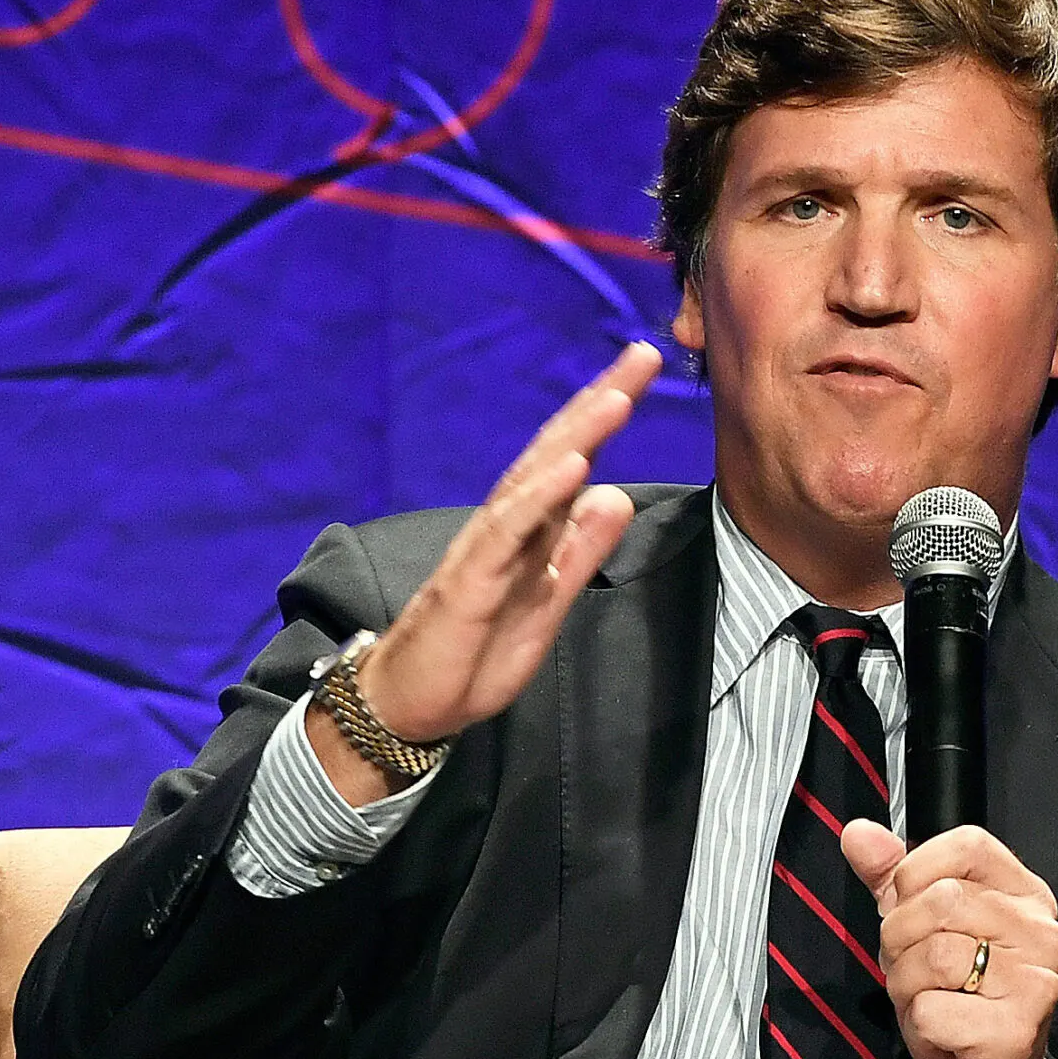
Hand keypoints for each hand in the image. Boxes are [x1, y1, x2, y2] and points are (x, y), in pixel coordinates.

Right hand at [309, 342, 660, 802]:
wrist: (415, 705)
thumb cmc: (476, 654)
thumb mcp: (549, 602)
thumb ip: (580, 552)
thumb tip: (616, 496)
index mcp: (529, 530)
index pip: (572, 460)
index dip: (606, 415)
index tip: (643, 369)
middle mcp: (506, 526)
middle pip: (555, 451)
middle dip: (599, 400)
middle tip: (643, 352)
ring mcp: (484, 549)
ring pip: (532, 480)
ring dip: (575, 435)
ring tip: (616, 397)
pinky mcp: (468, 581)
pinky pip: (506, 532)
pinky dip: (539, 496)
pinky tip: (572, 467)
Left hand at [842, 818, 1057, 1058]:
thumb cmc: (957, 1006)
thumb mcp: (918, 932)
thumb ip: (890, 879)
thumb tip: (859, 833)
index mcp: (1025, 896)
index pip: (968, 845)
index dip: (917, 874)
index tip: (911, 910)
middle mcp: (1041, 933)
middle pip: (940, 901)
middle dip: (902, 941)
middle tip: (917, 973)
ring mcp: (1034, 983)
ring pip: (933, 955)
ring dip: (908, 987)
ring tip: (929, 1004)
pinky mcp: (1015, 1032)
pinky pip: (931, 1009)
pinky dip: (919, 1026)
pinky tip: (941, 1036)